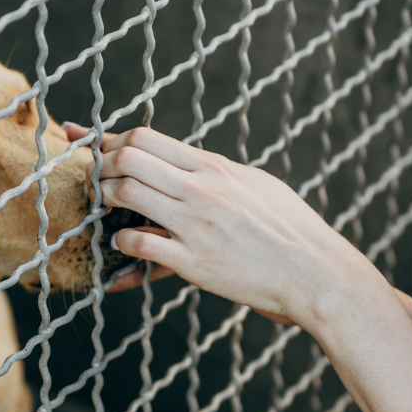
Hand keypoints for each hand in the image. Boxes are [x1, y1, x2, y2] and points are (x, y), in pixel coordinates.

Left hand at [70, 124, 386, 328]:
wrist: (317, 274)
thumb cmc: (290, 231)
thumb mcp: (255, 185)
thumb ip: (217, 173)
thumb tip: (189, 163)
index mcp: (215, 168)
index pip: (146, 137)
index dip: (110, 142)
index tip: (94, 151)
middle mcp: (203, 189)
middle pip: (128, 156)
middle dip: (100, 167)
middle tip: (95, 185)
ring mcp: (197, 225)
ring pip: (125, 193)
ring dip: (104, 201)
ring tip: (106, 214)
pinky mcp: (195, 263)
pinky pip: (139, 243)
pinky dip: (121, 244)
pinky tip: (125, 249)